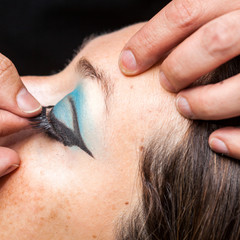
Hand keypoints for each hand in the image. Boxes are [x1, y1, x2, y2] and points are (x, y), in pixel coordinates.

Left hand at [119, 0, 239, 158]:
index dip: (149, 40)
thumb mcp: (230, 12)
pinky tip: (214, 141)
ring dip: (206, 103)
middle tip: (165, 84)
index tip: (126, 64)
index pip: (187, 11)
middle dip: (179, 66)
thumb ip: (202, 21)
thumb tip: (146, 48)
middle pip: (214, 41)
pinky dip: (238, 140)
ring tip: (184, 108)